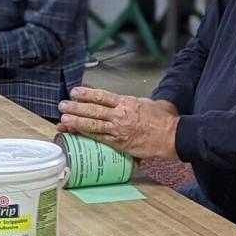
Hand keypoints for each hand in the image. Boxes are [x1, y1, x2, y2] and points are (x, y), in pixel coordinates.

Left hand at [58, 88, 179, 159]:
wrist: (173, 136)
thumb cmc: (164, 121)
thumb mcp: (150, 104)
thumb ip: (135, 103)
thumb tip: (130, 104)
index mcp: (126, 102)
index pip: (102, 96)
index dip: (87, 93)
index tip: (75, 92)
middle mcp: (120, 114)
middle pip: (93, 109)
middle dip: (75, 108)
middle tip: (62, 106)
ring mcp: (118, 129)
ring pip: (93, 124)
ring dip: (76, 123)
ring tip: (63, 121)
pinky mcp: (119, 143)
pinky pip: (99, 138)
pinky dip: (86, 135)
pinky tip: (76, 134)